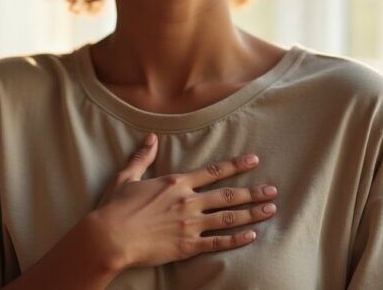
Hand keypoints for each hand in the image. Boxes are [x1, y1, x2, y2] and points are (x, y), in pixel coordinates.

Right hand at [87, 132, 278, 270]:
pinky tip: (252, 236)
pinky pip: (218, 243)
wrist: (110, 237)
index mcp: (176, 183)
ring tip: (270, 210)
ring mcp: (190, 224)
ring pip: (228, 218)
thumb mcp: (127, 177)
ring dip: (252, 213)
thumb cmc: (115, 208)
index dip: (236, 165)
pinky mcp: (187, 246)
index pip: (213, 171)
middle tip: (273, 191)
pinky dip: (236, 239)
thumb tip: (150, 137)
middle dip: (253, 192)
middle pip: (228, 195)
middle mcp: (187, 201)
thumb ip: (142, 157)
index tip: (254, 160)